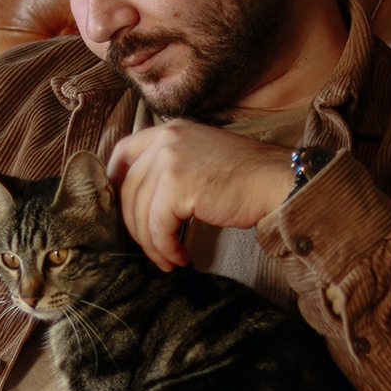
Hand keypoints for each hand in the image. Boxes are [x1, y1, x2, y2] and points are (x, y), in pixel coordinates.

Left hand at [107, 120, 293, 269]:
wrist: (276, 180)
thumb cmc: (247, 177)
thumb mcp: (202, 157)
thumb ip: (172, 166)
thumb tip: (144, 199)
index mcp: (170, 130)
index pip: (124, 152)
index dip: (115, 182)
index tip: (119, 208)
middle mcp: (165, 140)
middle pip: (129, 189)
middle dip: (134, 225)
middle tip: (150, 247)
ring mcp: (169, 161)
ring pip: (141, 212)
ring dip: (152, 244)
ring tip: (168, 259)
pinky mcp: (177, 187)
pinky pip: (157, 226)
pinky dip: (164, 247)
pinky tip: (179, 256)